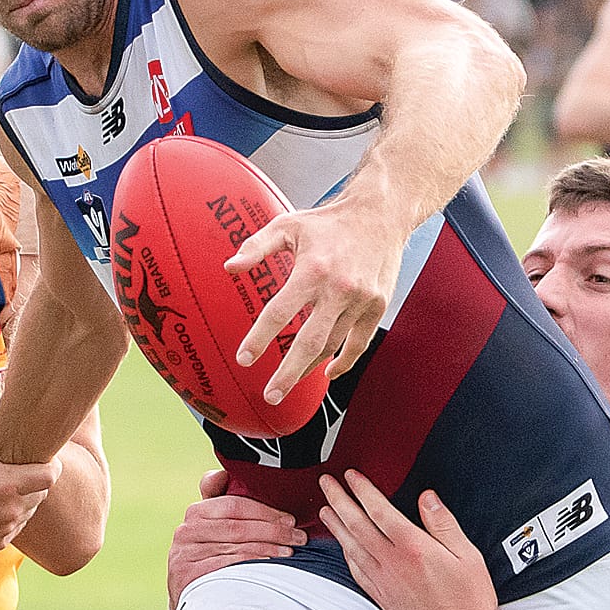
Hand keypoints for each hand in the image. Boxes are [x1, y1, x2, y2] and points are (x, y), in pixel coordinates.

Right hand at [0, 408, 57, 554]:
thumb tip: (1, 409)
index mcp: (9, 485)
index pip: (51, 476)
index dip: (53, 466)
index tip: (46, 460)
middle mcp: (12, 510)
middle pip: (42, 494)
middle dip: (36, 483)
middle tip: (21, 472)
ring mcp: (6, 529)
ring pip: (29, 512)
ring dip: (24, 501)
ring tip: (4, 490)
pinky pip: (14, 528)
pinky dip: (9, 518)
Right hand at [167, 468, 303, 609]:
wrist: (187, 589)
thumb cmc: (208, 551)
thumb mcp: (211, 523)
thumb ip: (217, 496)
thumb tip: (224, 473)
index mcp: (196, 511)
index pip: (235, 505)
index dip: (266, 511)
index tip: (290, 519)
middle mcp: (187, 530)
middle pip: (238, 527)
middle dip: (274, 531)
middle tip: (298, 537)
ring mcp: (186, 554)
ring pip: (237, 547)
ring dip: (268, 549)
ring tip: (290, 551)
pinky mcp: (189, 576)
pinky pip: (228, 567)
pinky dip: (252, 564)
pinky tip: (270, 565)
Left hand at [226, 187, 401, 403]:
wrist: (380, 214)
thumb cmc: (328, 222)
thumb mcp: (288, 225)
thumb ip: (256, 247)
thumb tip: (228, 267)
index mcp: (312, 270)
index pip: (279, 312)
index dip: (259, 338)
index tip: (244, 359)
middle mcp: (338, 288)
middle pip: (309, 341)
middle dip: (288, 373)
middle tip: (270, 395)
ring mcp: (361, 300)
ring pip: (332, 345)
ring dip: (309, 368)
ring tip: (289, 382)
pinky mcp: (377, 307)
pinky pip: (359, 344)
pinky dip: (344, 362)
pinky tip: (327, 373)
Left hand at [316, 471, 502, 609]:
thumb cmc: (469, 603)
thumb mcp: (467, 555)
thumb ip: (443, 524)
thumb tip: (427, 499)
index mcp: (413, 548)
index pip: (379, 511)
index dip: (362, 491)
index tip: (351, 476)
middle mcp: (392, 564)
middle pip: (357, 525)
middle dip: (339, 501)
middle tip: (326, 484)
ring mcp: (383, 582)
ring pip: (351, 547)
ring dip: (336, 525)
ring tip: (325, 509)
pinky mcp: (381, 598)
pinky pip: (356, 569)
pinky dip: (345, 553)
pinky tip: (342, 546)